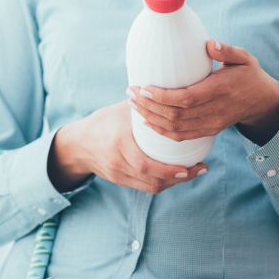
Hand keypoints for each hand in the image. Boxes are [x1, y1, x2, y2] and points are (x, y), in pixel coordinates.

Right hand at [47, 101, 206, 193]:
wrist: (77, 144)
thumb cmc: (103, 122)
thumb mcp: (121, 111)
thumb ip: (145, 106)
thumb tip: (171, 92)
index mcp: (119, 144)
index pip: (146, 164)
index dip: (170, 170)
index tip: (190, 166)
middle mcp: (118, 163)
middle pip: (153, 180)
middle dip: (180, 178)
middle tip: (200, 169)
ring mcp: (119, 175)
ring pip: (152, 187)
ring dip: (174, 182)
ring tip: (192, 172)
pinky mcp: (120, 181)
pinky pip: (145, 187)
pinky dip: (163, 182)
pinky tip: (176, 175)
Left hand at [127, 40, 278, 145]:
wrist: (261, 101)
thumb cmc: (249, 74)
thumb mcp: (244, 58)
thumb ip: (227, 51)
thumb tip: (209, 44)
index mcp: (220, 91)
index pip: (186, 99)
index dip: (163, 97)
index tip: (144, 87)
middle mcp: (214, 111)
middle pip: (176, 115)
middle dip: (149, 106)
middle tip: (131, 93)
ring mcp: (211, 124)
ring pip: (175, 128)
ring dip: (151, 118)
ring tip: (133, 104)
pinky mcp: (208, 131)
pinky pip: (181, 136)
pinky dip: (161, 131)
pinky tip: (147, 121)